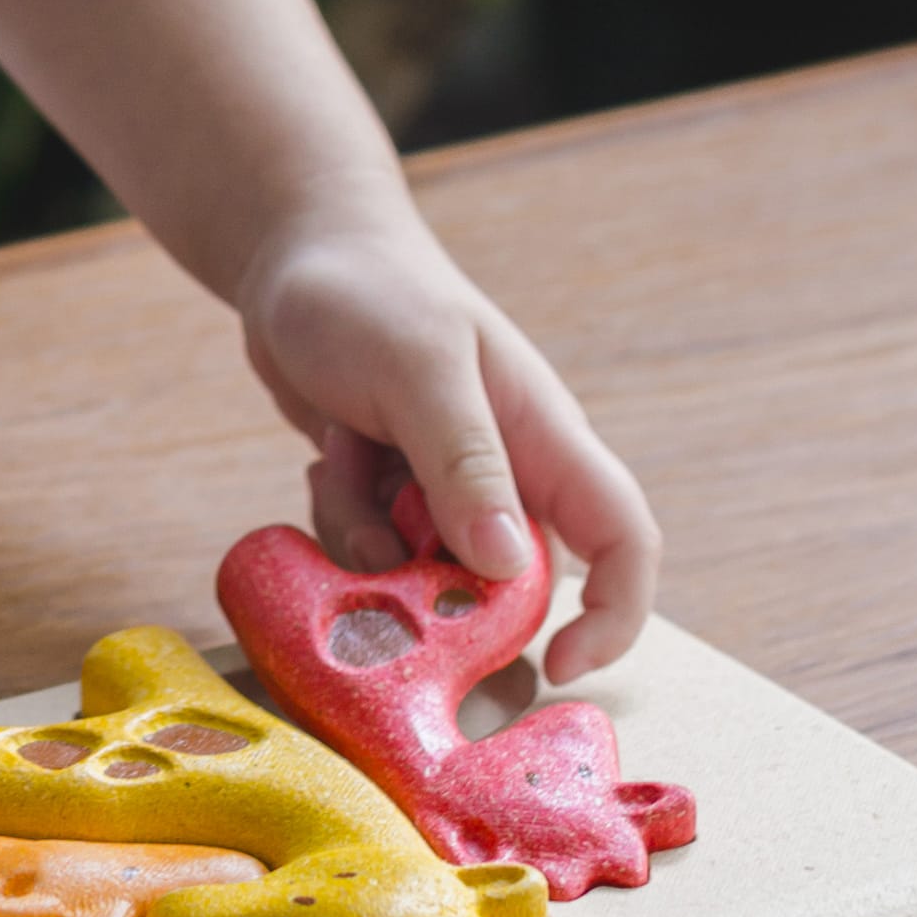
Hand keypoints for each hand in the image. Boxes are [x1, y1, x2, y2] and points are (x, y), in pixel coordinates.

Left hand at [235, 194, 659, 683]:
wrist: (294, 253)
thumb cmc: (368, 290)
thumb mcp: (416, 371)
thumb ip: (463, 463)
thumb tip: (508, 562)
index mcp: (543, 437)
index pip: (622, 539)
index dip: (614, 615)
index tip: (560, 663)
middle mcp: (505, 471)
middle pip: (506, 581)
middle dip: (440, 579)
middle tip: (383, 531)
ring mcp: (443, 485)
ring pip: (425, 573)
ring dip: (372, 540)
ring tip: (346, 453)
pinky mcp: (389, 490)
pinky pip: (371, 552)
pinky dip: (341, 520)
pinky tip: (328, 454)